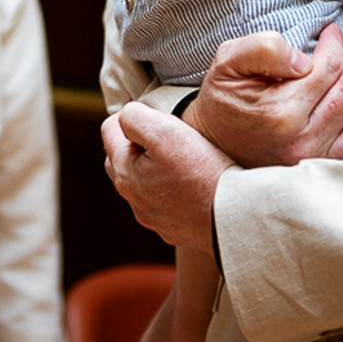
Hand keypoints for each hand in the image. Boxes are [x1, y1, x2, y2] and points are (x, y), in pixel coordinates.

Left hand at [101, 102, 232, 255]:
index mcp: (124, 174)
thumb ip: (134, 117)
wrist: (234, 219)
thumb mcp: (164, 131)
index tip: (156, 113)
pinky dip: (171, 189)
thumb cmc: (201, 173)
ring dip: (154, 166)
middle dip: (137, 140)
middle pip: (121, 157)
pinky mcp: (175, 228)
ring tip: (181, 157)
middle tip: (166, 133)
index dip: (131, 113)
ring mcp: (154, 218)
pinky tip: (192, 183)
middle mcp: (134, 200)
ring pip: (142, 180)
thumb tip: (126, 116)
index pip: (109, 128)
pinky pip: (165, 201)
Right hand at [187, 24, 342, 167]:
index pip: (327, 68)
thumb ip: (263, 48)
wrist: (211, 145)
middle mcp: (304, 141)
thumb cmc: (223, 100)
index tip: (332, 31)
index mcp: (281, 114)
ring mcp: (318, 161)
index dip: (335, 43)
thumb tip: (304, 57)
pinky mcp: (326, 170)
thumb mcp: (228, 62)